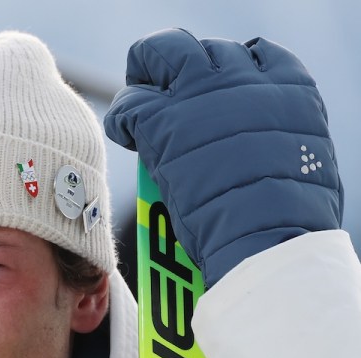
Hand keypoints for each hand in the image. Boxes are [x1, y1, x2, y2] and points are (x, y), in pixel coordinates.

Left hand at [104, 28, 342, 286]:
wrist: (267, 237)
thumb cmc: (292, 221)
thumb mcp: (305, 166)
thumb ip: (281, 142)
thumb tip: (264, 149)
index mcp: (288, 88)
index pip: (252, 57)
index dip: (227, 72)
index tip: (211, 93)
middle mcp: (243, 80)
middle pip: (199, 50)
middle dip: (178, 66)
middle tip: (164, 90)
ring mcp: (199, 96)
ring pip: (160, 56)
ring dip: (146, 78)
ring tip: (137, 106)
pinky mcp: (162, 123)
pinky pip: (130, 104)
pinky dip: (121, 117)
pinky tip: (123, 131)